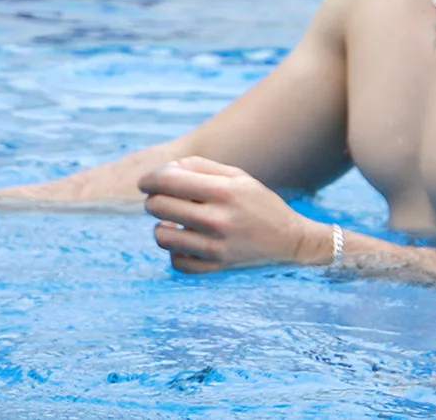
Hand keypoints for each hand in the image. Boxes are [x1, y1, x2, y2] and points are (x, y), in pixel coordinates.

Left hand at [139, 156, 331, 273]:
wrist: (290, 241)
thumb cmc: (257, 202)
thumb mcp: (235, 174)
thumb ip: (198, 166)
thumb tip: (165, 171)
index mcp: (223, 191)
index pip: (167, 181)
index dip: (149, 179)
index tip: (145, 182)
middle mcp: (218, 220)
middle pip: (159, 207)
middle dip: (153, 199)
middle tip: (161, 198)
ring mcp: (216, 248)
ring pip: (162, 237)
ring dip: (161, 225)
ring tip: (173, 220)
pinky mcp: (217, 268)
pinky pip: (176, 261)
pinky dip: (175, 250)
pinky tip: (186, 239)